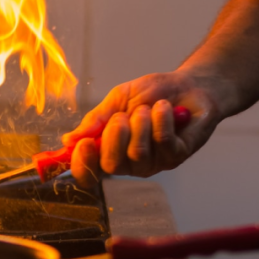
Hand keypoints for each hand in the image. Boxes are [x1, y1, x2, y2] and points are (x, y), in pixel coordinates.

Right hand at [62, 71, 222, 187]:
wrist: (189, 84)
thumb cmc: (152, 93)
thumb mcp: (117, 100)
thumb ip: (95, 120)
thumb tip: (69, 139)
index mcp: (109, 151)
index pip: (88, 173)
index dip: (82, 164)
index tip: (84, 143)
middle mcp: (129, 163)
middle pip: (111, 166)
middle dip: (114, 135)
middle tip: (124, 116)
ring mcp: (154, 163)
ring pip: (137, 152)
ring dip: (141, 122)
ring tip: (149, 108)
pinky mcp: (177, 156)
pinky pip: (162, 142)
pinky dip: (161, 118)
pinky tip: (166, 108)